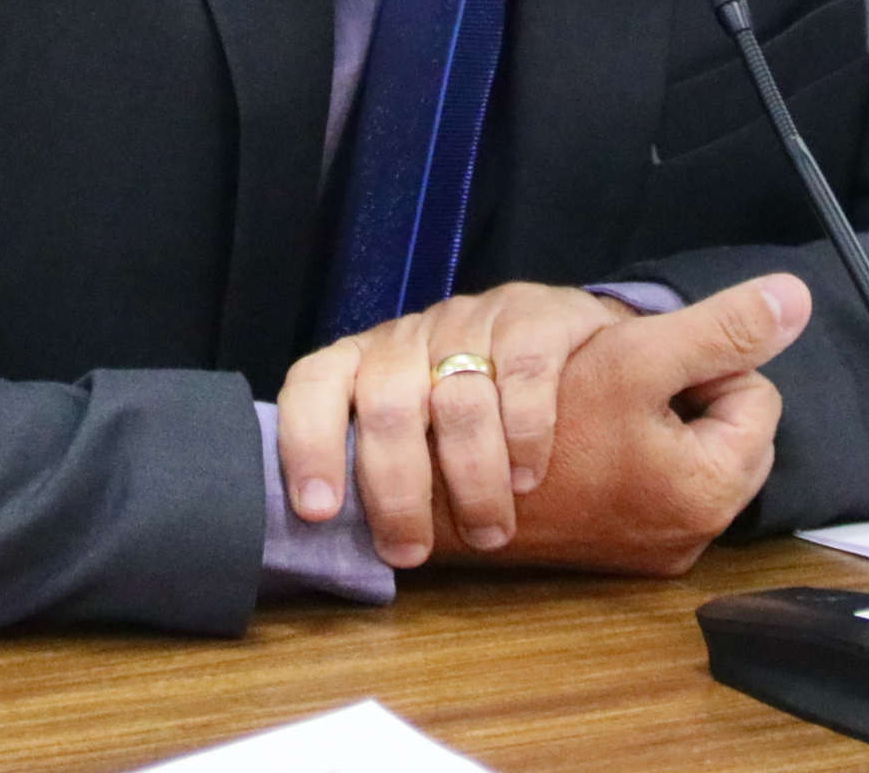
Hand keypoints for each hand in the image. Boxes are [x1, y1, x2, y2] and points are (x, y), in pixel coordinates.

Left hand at [277, 283, 634, 566]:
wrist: (560, 337)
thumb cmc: (466, 413)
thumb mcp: (414, 435)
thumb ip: (381, 472)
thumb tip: (339, 548)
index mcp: (361, 362)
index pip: (313, 384)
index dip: (307, 445)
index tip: (319, 512)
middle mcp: (407, 337)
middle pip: (388, 406)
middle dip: (397, 490)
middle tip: (412, 551)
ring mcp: (469, 321)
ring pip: (459, 400)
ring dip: (472, 480)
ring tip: (489, 534)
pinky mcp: (532, 317)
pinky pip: (523, 376)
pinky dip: (525, 436)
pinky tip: (528, 478)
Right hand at [437, 273, 811, 576]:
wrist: (447, 495)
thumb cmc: (539, 425)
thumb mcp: (635, 357)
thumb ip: (722, 327)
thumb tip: (798, 297)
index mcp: (711, 492)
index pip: (754, 395)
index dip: (703, 362)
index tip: (645, 365)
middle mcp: (692, 535)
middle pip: (722, 428)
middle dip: (679, 395)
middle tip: (619, 383)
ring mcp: (652, 547)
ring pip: (683, 450)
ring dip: (649, 420)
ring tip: (596, 409)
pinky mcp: (616, 548)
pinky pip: (646, 481)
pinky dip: (622, 452)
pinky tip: (579, 439)